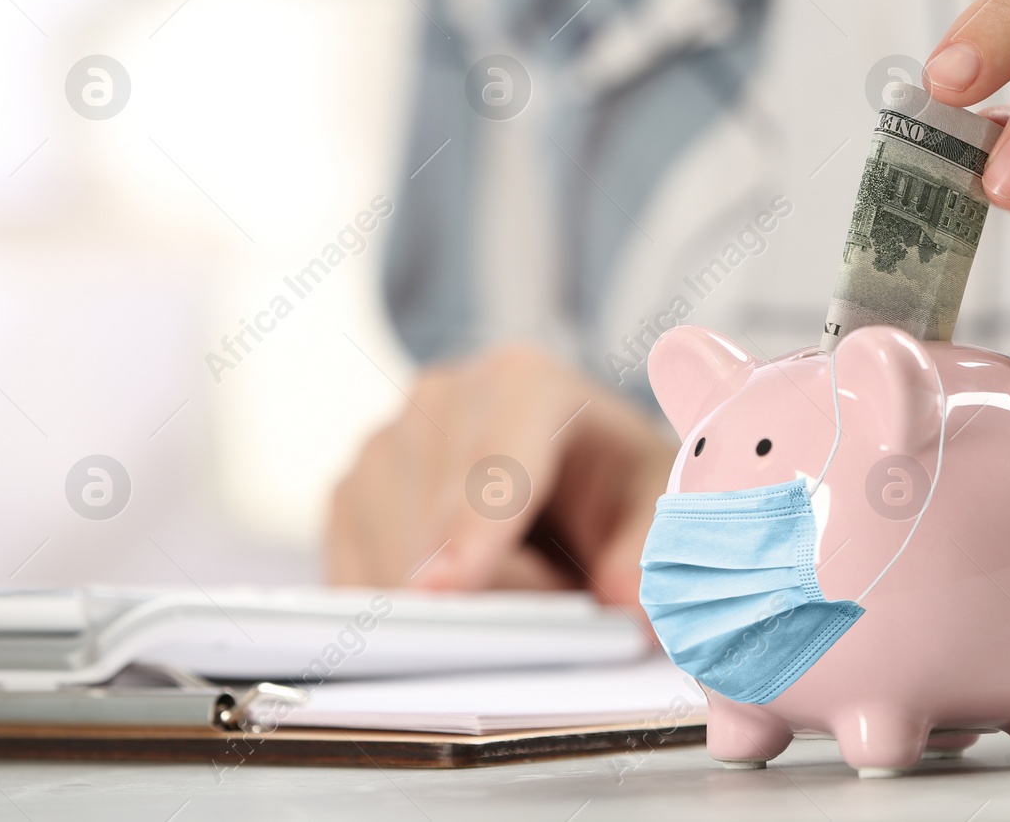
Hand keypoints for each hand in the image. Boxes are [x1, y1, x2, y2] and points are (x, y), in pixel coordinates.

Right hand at [327, 343, 676, 603]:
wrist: (575, 475)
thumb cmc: (615, 484)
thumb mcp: (658, 507)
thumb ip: (648, 549)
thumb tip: (628, 600)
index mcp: (525, 381)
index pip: (492, 461)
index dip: (471, 528)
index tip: (450, 589)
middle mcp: (440, 396)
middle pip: (431, 519)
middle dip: (484, 593)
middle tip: (546, 627)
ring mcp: (385, 442)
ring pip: (386, 553)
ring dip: (447, 607)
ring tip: (522, 595)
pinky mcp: (350, 496)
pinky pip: (353, 578)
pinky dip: (402, 614)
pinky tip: (458, 608)